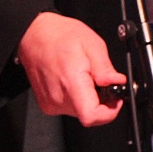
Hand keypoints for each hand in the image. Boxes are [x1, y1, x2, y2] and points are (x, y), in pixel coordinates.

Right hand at [16, 11, 126, 126]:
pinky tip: (74, 80)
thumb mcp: (92, 44)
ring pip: (80, 111)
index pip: (91, 116)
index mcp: (71, 82)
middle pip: (88, 114)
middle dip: (101, 100)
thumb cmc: (60, 36)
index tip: (116, 100)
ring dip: (89, 98)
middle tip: (100, 80)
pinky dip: (77, 97)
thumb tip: (117, 82)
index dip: (109, 112)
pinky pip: (69, 108)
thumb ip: (105, 68)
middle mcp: (58, 97)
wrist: (35, 35)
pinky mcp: (47, 104)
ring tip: (84, 76)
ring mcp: (50, 103)